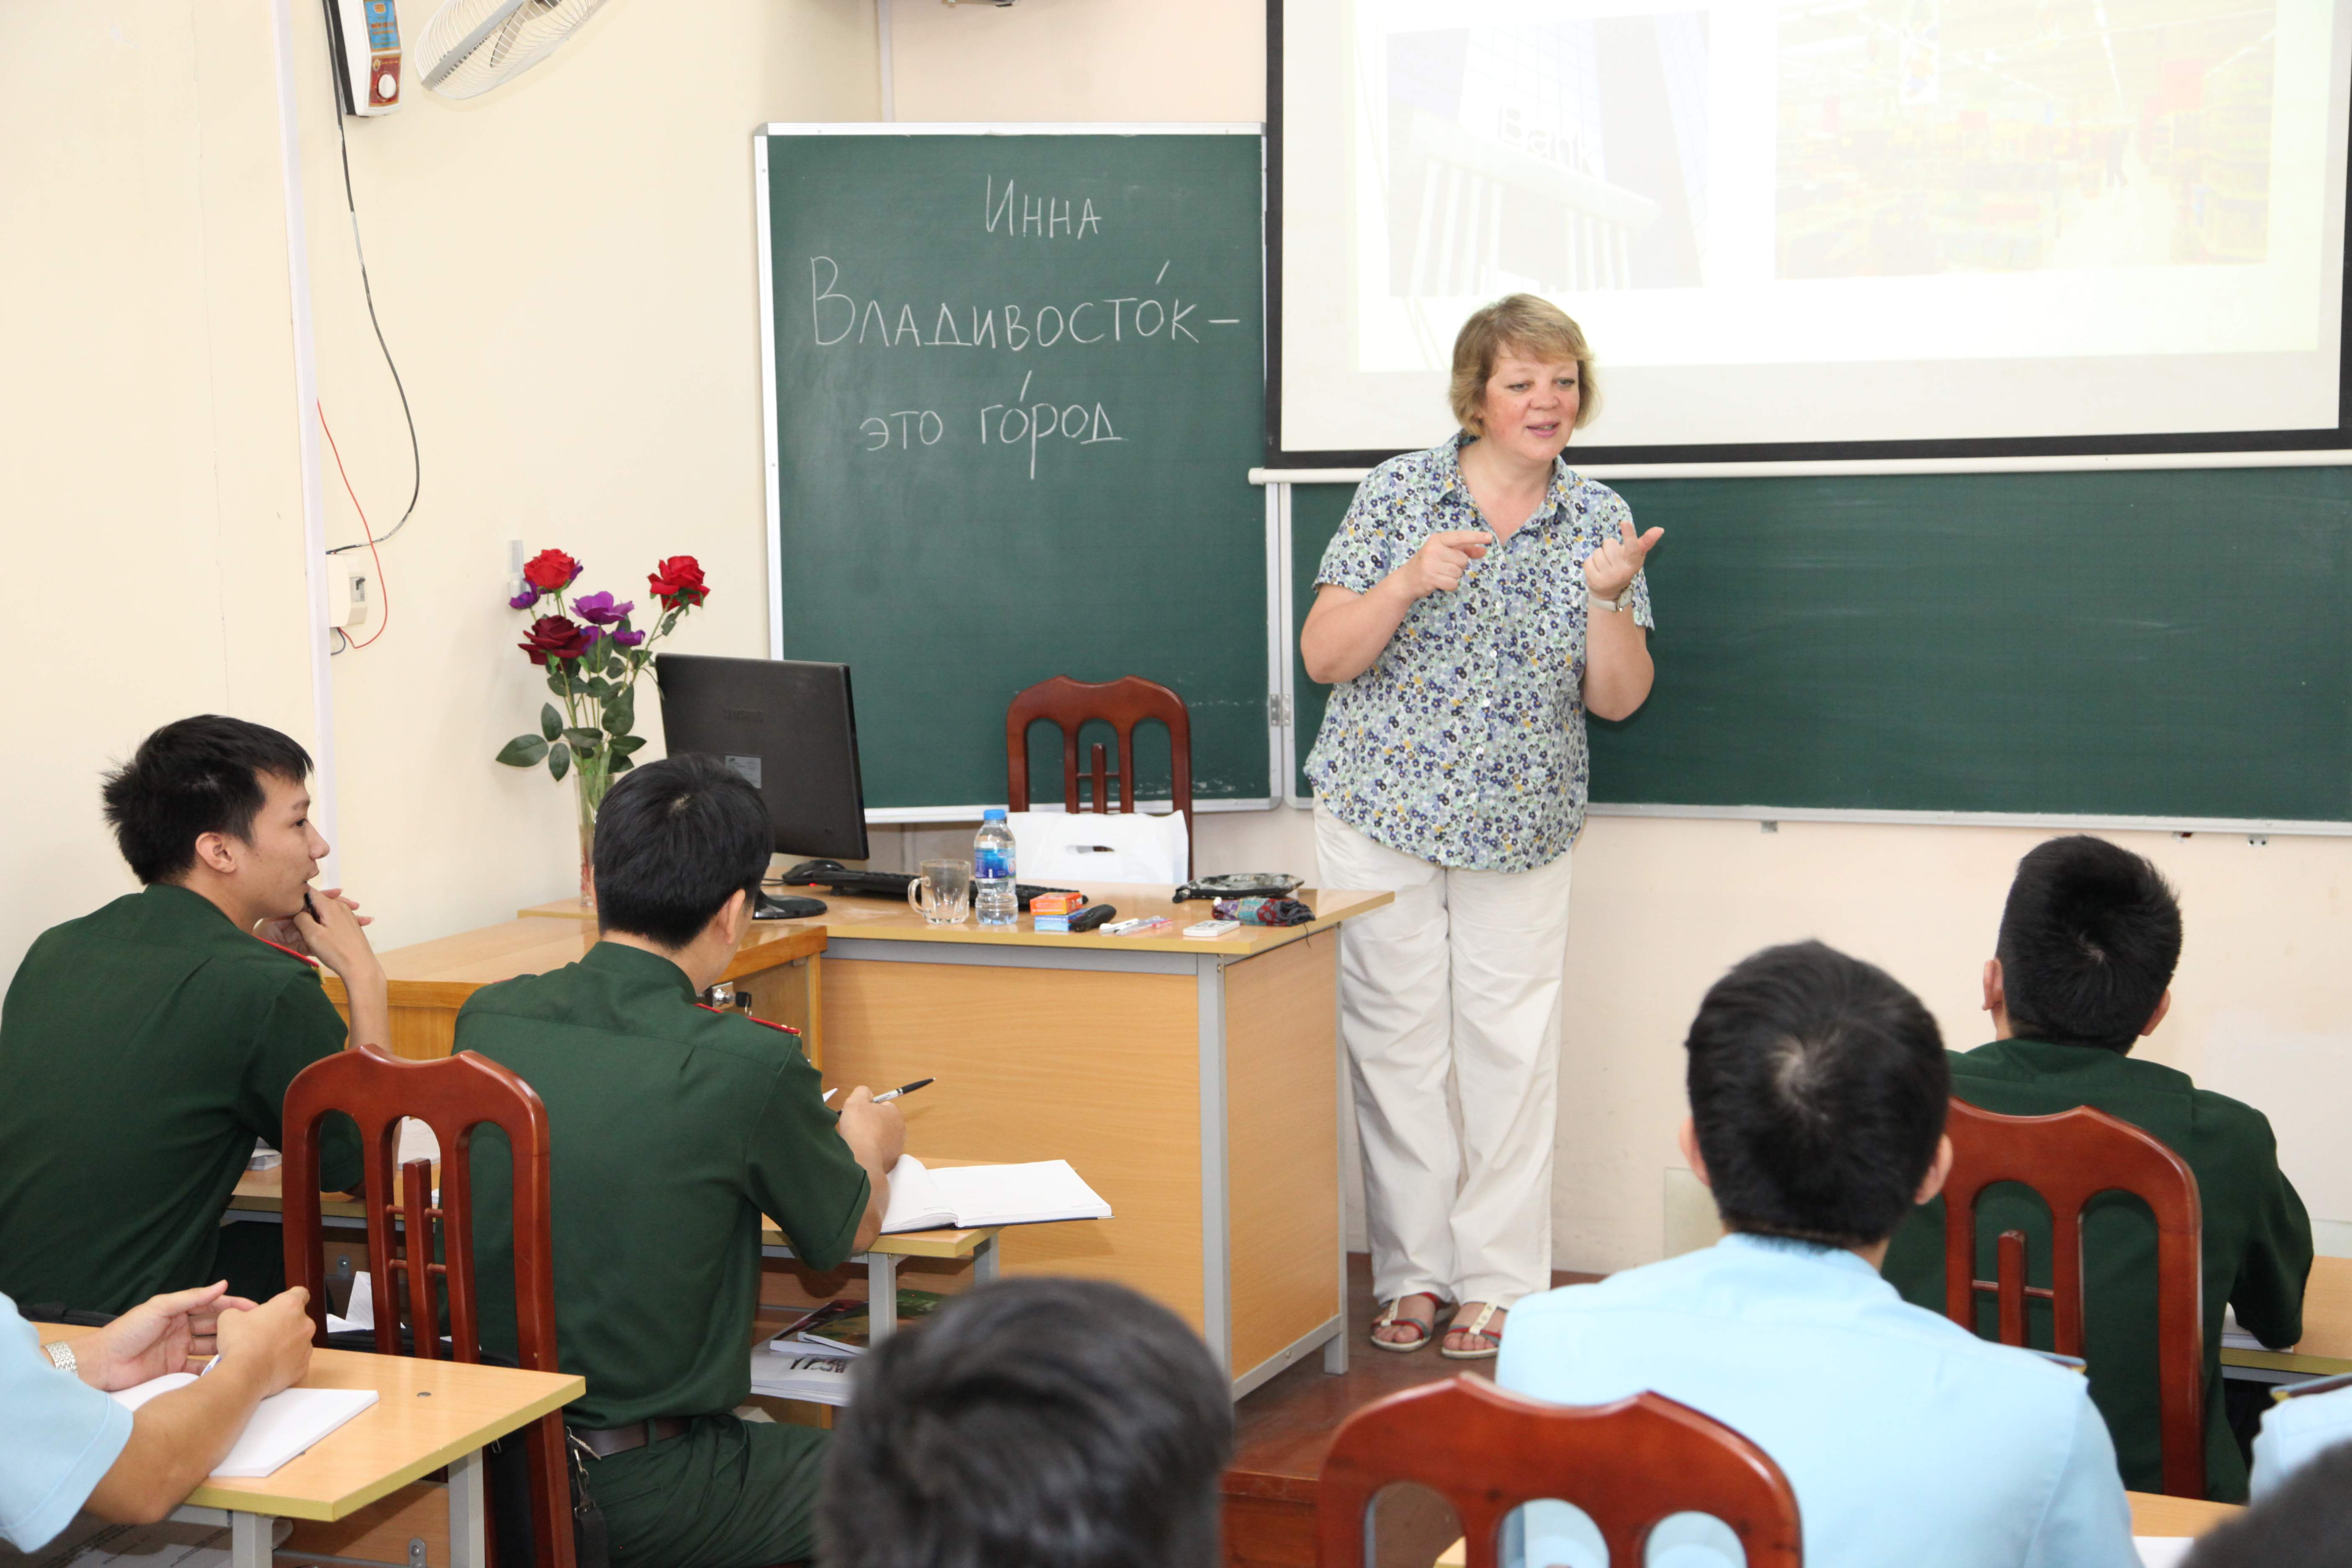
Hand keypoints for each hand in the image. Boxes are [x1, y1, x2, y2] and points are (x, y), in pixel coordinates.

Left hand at [76, 1282, 258, 1389]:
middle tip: (254, 1331)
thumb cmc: (126, 1331)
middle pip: (214, 1326)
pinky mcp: (174, 1369)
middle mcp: (181, 1329)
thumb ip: (192, 1297)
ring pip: (210, 1347)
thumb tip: (222, 1284)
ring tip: (242, 1350)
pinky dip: (211, 1369)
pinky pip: (199, 1368)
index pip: (212, 1305)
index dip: (233, 1306)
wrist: (102, 1363)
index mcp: (178, 1311)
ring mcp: (179, 1349)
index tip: (254, 1309)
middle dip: (233, 1326)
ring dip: (224, 1347)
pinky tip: (224, 1369)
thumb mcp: (160, 1307)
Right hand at [213, 1288, 314, 1398]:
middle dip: (283, 1324)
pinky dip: (285, 1362)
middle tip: (263, 1333)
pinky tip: (269, 1366)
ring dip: (285, 1344)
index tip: (280, 1305)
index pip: (300, 1293)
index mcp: (290, 1305)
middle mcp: (304, 1324)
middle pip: (297, 1320)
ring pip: (297, 1341)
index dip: (289, 1298)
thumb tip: (241, 1316)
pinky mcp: (303, 1367)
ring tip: (264, 1353)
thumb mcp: (230, 1317)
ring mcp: (306, 1346)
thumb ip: (240, 1311)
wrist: (244, 1374)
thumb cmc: (240, 1342)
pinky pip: (295, 1361)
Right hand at [276, 889, 381, 980]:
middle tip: (295, 919)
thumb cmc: (335, 951)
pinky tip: (324, 929)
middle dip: (307, 907)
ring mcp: (348, 914)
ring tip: (308, 927)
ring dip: (317, 916)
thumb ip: (302, 918)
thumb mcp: (312, 935)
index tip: (289, 906)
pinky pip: (336, 917)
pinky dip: (328, 921)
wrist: (361, 966)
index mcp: (329, 905)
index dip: (298, 897)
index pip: (309, 892)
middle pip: (319, 900)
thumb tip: (300, 911)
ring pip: (327, 909)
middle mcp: (340, 906)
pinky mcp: (352, 924)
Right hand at [836, 1086, 906, 1172]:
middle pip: (884, 1123)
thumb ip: (862, 1092)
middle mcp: (901, 1129)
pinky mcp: (892, 1161)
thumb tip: (867, 1094)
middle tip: (858, 1128)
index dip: (870, 1109)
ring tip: (860, 1142)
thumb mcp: (856, 1101)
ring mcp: (898, 1147)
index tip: (860, 1115)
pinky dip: (874, 1153)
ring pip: (883, 1139)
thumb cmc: (860, 1126)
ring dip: (873, 1139)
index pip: (884, 1106)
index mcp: (895, 1113)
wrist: (862, 1158)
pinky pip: (881, 1153)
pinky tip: (864, 1153)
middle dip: (873, 1124)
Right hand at [1392, 530, 1491, 598]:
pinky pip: (1453, 583)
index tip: (1490, 538)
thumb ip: (1464, 550)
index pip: (1460, 537)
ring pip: (1458, 572)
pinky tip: (1439, 582)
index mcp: (1437, 539)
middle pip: (1463, 559)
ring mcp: (1430, 564)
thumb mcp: (1444, 552)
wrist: (1407, 579)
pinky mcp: (1430, 578)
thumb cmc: (1429, 563)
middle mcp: (1433, 549)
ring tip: (1440, 574)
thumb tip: (1483, 550)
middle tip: (1444, 566)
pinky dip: (1450, 585)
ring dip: (1453, 576)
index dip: (1476, 537)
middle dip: (1458, 565)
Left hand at [1582, 518, 1664, 601]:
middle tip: (1612, 557)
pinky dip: (1590, 563)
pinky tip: (1597, 570)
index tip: (1625, 522)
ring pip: (1597, 552)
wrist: (1610, 592)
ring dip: (1599, 555)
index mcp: (1633, 563)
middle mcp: (1622, 571)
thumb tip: (1660, 529)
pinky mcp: (1594, 581)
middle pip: (1610, 544)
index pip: (1633, 548)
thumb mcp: (1635, 556)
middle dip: (1609, 547)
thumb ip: (1645, 542)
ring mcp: (1608, 577)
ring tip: (1604, 564)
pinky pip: (1588, 561)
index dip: (1629, 535)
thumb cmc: (1624, 567)